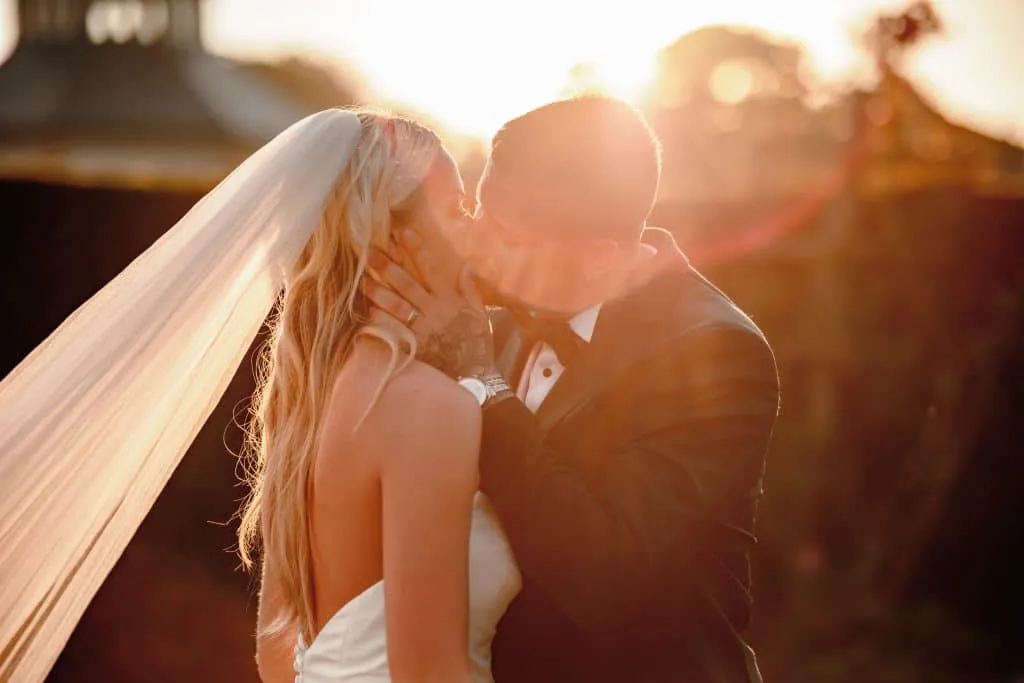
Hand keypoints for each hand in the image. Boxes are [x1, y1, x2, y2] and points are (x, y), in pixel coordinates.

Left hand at [363, 230, 496, 378]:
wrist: (475, 377)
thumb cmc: (477, 345)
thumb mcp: (481, 315)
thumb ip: (471, 290)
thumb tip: (465, 266)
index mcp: (450, 300)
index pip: (431, 269)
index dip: (417, 250)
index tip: (403, 233)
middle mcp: (435, 310)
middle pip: (407, 283)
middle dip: (387, 266)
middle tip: (367, 251)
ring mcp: (423, 328)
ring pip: (396, 305)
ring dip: (377, 291)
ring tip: (360, 279)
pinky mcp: (415, 346)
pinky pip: (394, 330)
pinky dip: (380, 320)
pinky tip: (366, 310)